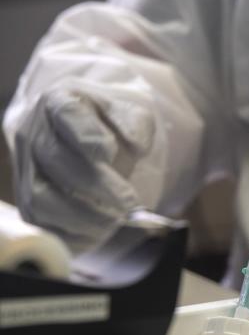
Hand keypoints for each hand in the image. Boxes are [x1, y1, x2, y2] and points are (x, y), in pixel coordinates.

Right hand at [12, 86, 156, 250]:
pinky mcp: (27, 200)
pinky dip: (71, 233)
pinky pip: (40, 223)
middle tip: (130, 203)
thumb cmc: (111, 124)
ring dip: (82, 215)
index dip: (86, 135)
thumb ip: (136, 123)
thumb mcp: (131, 110)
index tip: (109, 152)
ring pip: (40, 197)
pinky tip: (100, 232)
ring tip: (116, 221)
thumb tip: (137, 146)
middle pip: (55, 159)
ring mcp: (25, 168)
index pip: (67, 112)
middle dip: (97, 185)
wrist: (89, 139)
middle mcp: (33, 132)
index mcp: (59, 101)